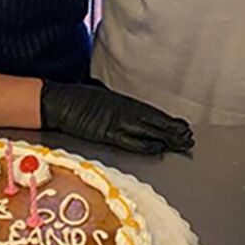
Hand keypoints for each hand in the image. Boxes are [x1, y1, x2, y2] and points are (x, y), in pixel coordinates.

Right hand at [40, 80, 193, 154]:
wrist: (55, 101)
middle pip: (153, 121)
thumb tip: (126, 109)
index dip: (168, 120)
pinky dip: (144, 144)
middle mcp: (121, 110)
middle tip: (189, 138)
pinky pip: (129, 140)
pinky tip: (157, 147)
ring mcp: (114, 121)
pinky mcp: (105, 132)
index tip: (183, 125)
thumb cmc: (74, 98)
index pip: (151, 112)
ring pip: (146, 130)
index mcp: (121, 101)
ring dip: (165, 137)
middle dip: (173, 130)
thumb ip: (114, 104)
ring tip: (181, 143)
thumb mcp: (99, 96)